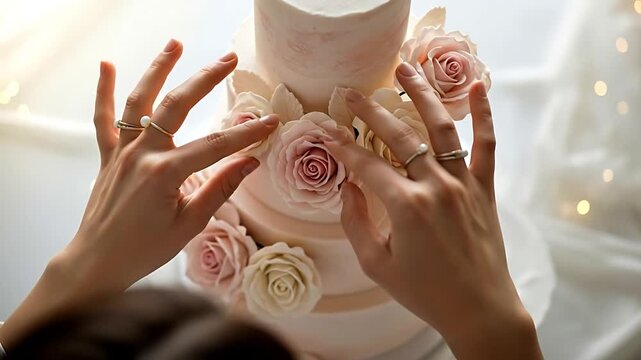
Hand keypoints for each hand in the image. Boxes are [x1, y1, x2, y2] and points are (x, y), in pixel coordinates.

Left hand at [0, 39, 278, 347]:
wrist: (97, 261)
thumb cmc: (145, 249)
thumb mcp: (190, 225)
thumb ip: (220, 189)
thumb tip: (251, 162)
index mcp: (164, 174)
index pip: (214, 145)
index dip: (246, 134)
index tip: (271, 122)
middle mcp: (141, 154)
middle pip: (177, 106)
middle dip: (205, 79)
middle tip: (229, 60)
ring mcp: (121, 151)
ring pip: (139, 101)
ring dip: (158, 70)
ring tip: (176, 44)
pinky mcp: (107, 156)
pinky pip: (103, 118)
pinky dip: (103, 91)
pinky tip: (106, 64)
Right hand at [325, 63, 541, 358]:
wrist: (479, 309)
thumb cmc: (425, 291)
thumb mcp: (376, 264)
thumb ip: (355, 222)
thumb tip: (347, 187)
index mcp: (405, 206)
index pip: (366, 163)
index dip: (342, 145)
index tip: (326, 130)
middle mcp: (435, 186)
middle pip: (398, 136)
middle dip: (369, 110)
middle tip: (348, 93)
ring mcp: (464, 183)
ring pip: (441, 127)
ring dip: (421, 94)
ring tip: (405, 69)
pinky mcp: (484, 188)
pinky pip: (486, 145)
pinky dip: (484, 115)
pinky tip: (477, 87)